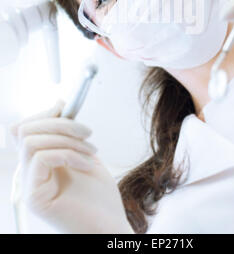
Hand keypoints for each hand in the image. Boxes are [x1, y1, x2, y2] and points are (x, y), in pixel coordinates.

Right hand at [10, 100, 133, 233]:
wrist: (110, 227)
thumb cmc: (99, 197)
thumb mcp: (83, 154)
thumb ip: (68, 133)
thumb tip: (58, 105)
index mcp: (39, 162)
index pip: (25, 128)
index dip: (45, 114)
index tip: (68, 109)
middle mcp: (30, 173)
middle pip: (25, 130)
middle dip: (59, 123)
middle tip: (86, 132)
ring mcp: (30, 186)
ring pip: (31, 141)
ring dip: (67, 138)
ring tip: (90, 151)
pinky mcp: (35, 197)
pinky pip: (41, 157)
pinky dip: (68, 154)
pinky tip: (87, 164)